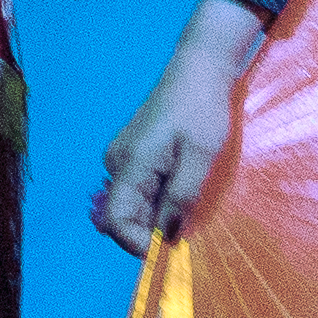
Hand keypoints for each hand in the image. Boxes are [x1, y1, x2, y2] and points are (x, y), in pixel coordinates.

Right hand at [94, 0, 268, 247]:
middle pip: (121, 215)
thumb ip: (181, 197)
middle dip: (148, 231)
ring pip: (131, 203)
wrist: (200, 68)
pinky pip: (138, 188)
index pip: (115, 220)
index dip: (137, 243)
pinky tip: (180, 189)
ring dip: (154, 215)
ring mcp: (122, 157)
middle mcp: (116, 163)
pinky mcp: (133, 152)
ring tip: (185, 206)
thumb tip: (168, 236)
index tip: (169, 249)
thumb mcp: (200, 157)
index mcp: (129, 164)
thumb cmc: (202, 109)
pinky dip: (156, 199)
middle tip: (183, 230)